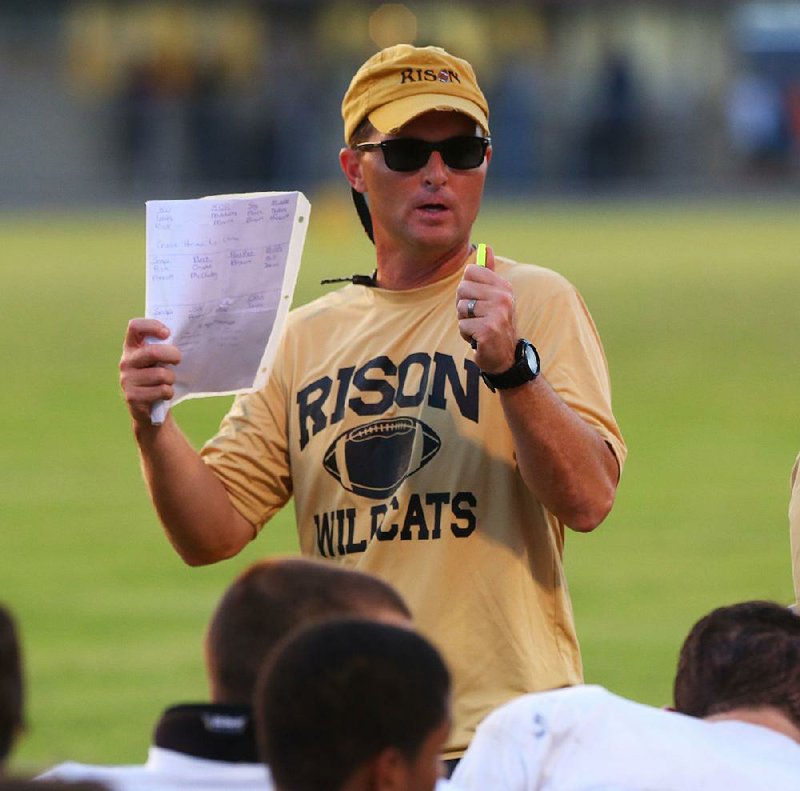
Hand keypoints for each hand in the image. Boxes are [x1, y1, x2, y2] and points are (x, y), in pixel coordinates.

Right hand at [119, 318, 180, 426]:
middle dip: (172, 355)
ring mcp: (127, 379)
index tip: (167, 333)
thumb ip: (163, 348)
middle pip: (152, 352)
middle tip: (178, 360)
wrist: (150, 408)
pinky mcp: (132, 396)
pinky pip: (161, 390)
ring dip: (171, 379)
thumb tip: (187, 336)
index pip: (135, 327)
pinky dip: (169, 393)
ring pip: (160, 374)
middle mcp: (126, 361)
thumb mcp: (159, 360)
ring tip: (168, 382)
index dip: (152, 326)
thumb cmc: (158, 377)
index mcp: (132, 347)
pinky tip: (164, 394)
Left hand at [456, 246, 516, 373]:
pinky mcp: (489, 330)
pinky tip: (479, 339)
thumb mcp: (494, 297)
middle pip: (462, 288)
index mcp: (503, 286)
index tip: (477, 300)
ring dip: (465, 322)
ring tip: (479, 328)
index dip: (467, 288)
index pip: (470, 271)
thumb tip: (485, 247)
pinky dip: (466, 335)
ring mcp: (497, 313)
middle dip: (463, 306)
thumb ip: (488, 273)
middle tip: (476, 317)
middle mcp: (503, 297)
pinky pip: (462, 326)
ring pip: (461, 308)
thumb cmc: (494, 324)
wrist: (505, 357)